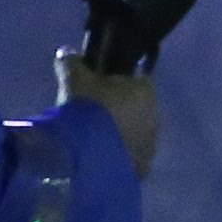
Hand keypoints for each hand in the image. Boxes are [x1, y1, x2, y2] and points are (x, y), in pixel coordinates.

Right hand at [55, 49, 159, 178]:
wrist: (89, 155)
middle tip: (92, 117)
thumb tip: (66, 52)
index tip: (98, 89)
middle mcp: (155, 117)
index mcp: (145, 90)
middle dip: (119, 112)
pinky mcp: (142, 170)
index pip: (136, 81)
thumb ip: (71, 63)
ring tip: (93, 142)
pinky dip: (118, 160)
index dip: (117, 84)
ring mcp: (151, 146)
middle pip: (137, 110)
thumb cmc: (86, 109)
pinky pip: (131, 161)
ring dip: (120, 137)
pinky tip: (99, 161)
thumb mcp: (74, 80)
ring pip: (135, 137)